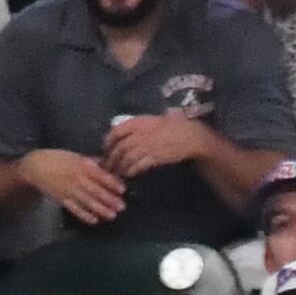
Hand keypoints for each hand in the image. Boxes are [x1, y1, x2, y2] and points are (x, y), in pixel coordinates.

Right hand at [22, 148, 128, 222]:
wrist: (35, 166)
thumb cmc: (57, 159)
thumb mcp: (74, 156)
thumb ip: (91, 161)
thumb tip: (107, 163)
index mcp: (80, 165)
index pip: (99, 174)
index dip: (111, 182)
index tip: (122, 189)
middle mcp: (75, 178)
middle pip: (94, 190)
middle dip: (109, 199)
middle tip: (122, 206)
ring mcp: (68, 190)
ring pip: (86, 201)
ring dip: (100, 209)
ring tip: (112, 215)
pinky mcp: (61, 199)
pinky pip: (74, 208)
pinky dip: (84, 215)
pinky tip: (94, 220)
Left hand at [101, 113, 215, 175]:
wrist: (190, 136)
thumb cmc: (172, 126)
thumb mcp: (152, 121)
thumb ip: (137, 127)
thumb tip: (123, 134)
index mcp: (138, 122)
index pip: (116, 131)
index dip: (108, 141)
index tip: (105, 149)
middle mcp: (140, 133)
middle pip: (119, 147)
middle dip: (111, 158)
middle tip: (107, 166)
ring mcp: (147, 146)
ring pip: (127, 158)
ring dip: (120, 167)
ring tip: (117, 172)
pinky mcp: (155, 158)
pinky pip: (138, 165)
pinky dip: (131, 170)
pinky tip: (129, 174)